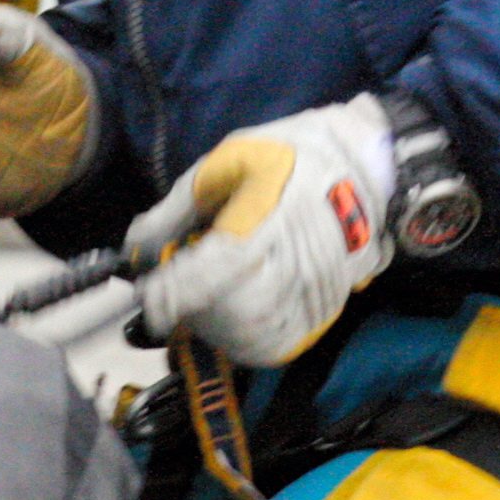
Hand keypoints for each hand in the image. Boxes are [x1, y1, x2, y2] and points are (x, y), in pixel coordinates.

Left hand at [126, 97, 398, 366]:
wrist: (361, 161)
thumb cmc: (287, 155)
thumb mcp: (225, 161)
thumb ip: (177, 207)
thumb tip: (137, 246)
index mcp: (270, 217)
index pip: (219, 270)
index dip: (178, 293)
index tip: (149, 301)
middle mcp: (299, 260)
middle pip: (238, 314)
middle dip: (195, 312)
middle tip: (176, 294)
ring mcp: (318, 288)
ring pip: (258, 337)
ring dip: (218, 330)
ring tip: (202, 303)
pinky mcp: (328, 306)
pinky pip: (281, 344)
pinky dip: (247, 342)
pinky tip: (232, 318)